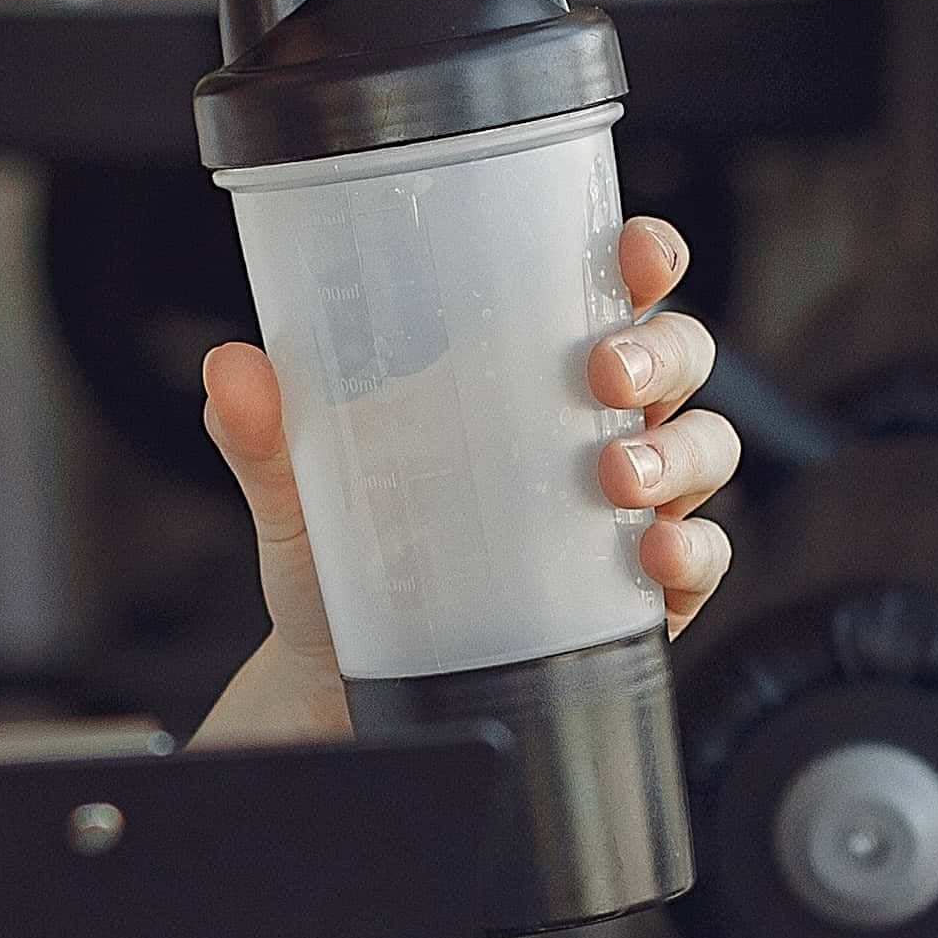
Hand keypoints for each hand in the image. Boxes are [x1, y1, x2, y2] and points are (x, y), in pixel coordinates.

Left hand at [195, 215, 740, 746]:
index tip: (630, 251)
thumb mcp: (298, 492)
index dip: (642, 257)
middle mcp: (594, 430)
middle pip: (680, 356)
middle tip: (604, 376)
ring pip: (706, 450)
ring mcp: (627, 510)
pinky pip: (702, 560)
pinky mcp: (637, 595)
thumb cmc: (344, 561)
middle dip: (662, 352)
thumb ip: (266, 433)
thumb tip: (231, 368)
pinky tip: (651, 556)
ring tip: (615, 477)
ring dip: (679, 452)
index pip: (609, 289)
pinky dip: (691, 552)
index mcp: (529, 372)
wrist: (338, 685)